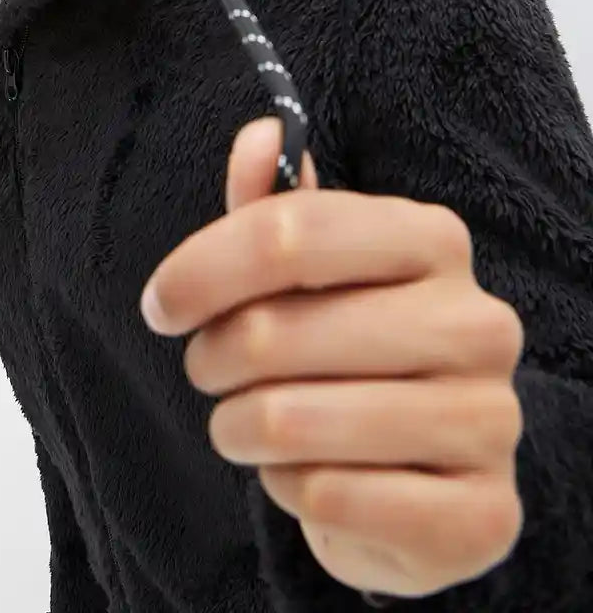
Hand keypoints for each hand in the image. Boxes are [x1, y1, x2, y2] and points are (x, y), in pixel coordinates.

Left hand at [139, 117, 524, 598]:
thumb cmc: (346, 350)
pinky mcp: (479, 513)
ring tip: (247, 424)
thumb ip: (276, 206)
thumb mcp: (307, 270)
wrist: (416, 477)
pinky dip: (289, 491)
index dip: (200, 269)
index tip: (160, 304)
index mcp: (432, 239)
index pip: (289, 231)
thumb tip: (258, 134)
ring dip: (240, 429)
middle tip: (211, 370)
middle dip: (213, 359)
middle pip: (276, 333)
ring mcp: (488, 420)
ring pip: (292, 422)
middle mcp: (476, 321)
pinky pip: (328, 498)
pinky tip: (308, 477)